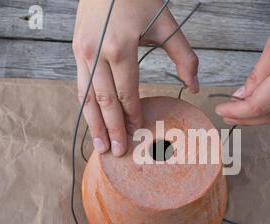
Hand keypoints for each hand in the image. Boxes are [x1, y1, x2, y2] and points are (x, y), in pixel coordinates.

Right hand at [73, 0, 198, 155]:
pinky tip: (90, 121)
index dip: (132, 117)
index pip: (127, 93)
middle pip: (104, 101)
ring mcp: (82, 51)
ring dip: (93, 124)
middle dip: (112, 129)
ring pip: (86, 97)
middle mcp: (97, 52)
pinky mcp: (75, 49)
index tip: (137, 135)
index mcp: (121, 48)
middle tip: (116, 153)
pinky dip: (85, 106)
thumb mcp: (166, 25)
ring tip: (99, 146)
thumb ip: (184, 57)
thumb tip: (194, 86)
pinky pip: (79, 85)